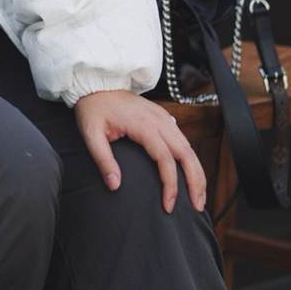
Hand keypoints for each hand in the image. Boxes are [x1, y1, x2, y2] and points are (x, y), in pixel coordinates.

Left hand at [74, 89, 206, 213]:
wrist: (98, 84)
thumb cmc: (94, 108)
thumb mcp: (91, 134)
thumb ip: (103, 160)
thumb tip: (114, 185)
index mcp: (143, 124)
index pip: (165, 158)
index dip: (170, 183)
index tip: (168, 204)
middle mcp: (159, 120)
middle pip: (186, 153)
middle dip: (196, 181)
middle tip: (198, 205)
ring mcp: (164, 118)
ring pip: (189, 147)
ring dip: (197, 172)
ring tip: (199, 195)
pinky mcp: (164, 118)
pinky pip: (183, 141)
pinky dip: (191, 160)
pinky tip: (192, 174)